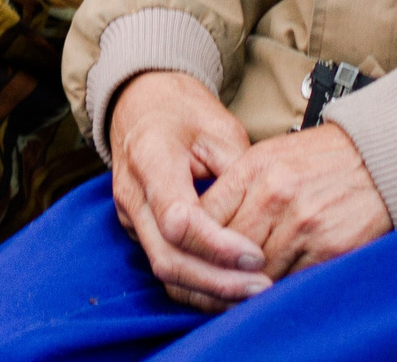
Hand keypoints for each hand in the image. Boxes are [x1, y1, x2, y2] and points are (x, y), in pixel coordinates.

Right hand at [107, 70, 270, 310]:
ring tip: (253, 294)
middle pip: (168, 259)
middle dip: (217, 283)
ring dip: (209, 292)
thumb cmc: (183, 111)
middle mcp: (132, 194)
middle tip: (263, 288)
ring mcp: (130, 216)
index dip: (218, 247)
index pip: (178, 220)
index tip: (256, 255)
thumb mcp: (220, 129)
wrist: (142, 102)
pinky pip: (166, 265)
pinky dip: (199, 283)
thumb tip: (267, 225)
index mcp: (150, 159)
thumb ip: (238, 176)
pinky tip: (232, 287)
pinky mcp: (138, 230)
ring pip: (164, 271)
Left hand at [202, 124, 391, 281]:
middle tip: (213, 282)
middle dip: (217, 271)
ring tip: (244, 288)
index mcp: (253, 169)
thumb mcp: (268, 157)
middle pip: (226, 250)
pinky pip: (292, 281)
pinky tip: (277, 284)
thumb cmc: (319, 159)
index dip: (195, 243)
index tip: (194, 256)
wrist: (378, 157)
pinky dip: (281, 288)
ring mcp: (302, 224)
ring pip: (256, 273)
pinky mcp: (329, 248)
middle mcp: (274, 196)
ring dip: (247, 286)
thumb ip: (235, 188)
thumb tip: (202, 225)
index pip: (205, 217)